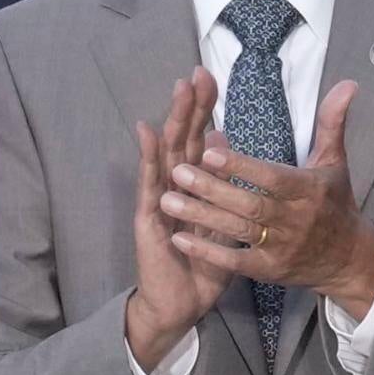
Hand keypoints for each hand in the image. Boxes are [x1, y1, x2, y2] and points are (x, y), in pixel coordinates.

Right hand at [124, 71, 239, 369]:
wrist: (181, 303)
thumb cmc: (203, 265)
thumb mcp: (224, 221)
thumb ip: (225, 185)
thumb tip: (226, 141)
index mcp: (195, 188)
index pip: (200, 140)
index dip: (205, 110)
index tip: (212, 78)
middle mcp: (175, 188)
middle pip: (183, 138)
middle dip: (190, 105)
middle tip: (196, 71)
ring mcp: (160, 200)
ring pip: (168, 152)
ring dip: (173, 120)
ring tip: (179, 89)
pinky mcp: (149, 217)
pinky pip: (150, 182)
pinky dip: (148, 155)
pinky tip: (147, 130)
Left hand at [171, 79, 373, 318]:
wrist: (348, 259)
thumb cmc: (335, 202)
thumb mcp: (336, 161)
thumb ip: (332, 122)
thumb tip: (348, 83)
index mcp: (310, 190)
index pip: (272, 177)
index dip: (241, 165)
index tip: (209, 149)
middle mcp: (296, 220)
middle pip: (250, 204)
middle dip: (212, 188)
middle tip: (176, 171)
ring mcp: (282, 248)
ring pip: (238, 230)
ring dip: (202, 216)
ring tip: (166, 199)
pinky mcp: (269, 270)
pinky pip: (235, 262)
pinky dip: (208, 251)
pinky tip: (178, 238)